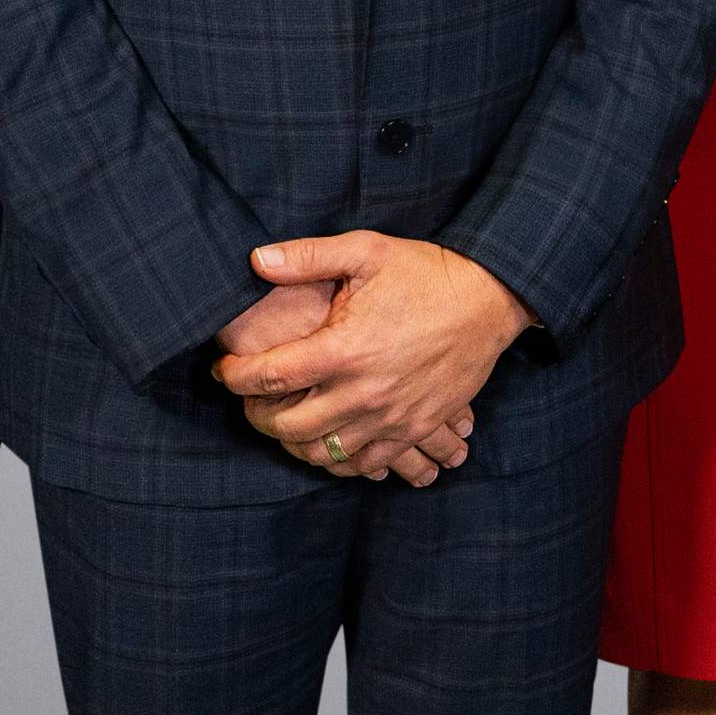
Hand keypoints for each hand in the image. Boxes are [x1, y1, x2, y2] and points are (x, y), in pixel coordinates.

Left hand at [214, 235, 527, 483]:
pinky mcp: (414, 429)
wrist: (492, 298)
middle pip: (289, 427)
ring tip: (282, 420)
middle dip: (256, 416)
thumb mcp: (366, 250)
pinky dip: (337, 460)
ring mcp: (392, 418)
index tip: (223, 371)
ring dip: (292, 442)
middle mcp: (365, 392)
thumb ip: (306, 257)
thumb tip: (253, 260)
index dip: (235, 377)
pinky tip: (326, 440)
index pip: (270, 376)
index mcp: (346, 349)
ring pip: (323, 453)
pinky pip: (364, 463)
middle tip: (248, 399)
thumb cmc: (426, 272)